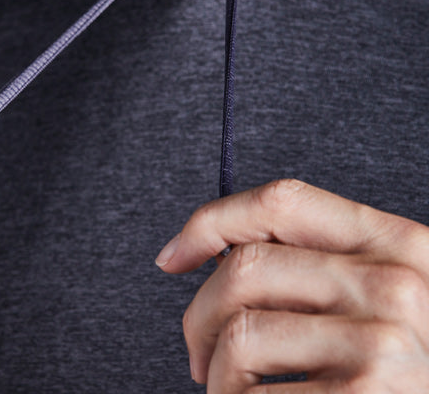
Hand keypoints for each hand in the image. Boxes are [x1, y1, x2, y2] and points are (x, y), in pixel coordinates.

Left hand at [155, 179, 428, 392]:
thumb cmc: (400, 369)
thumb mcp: (378, 298)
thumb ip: (316, 267)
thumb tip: (216, 255)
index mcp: (396, 242)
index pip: (281, 200)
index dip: (212, 220)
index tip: (174, 255)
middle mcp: (395, 281)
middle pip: (247, 266)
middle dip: (200, 313)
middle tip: (198, 351)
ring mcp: (385, 339)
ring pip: (241, 332)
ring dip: (215, 371)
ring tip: (226, 390)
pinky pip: (253, 393)